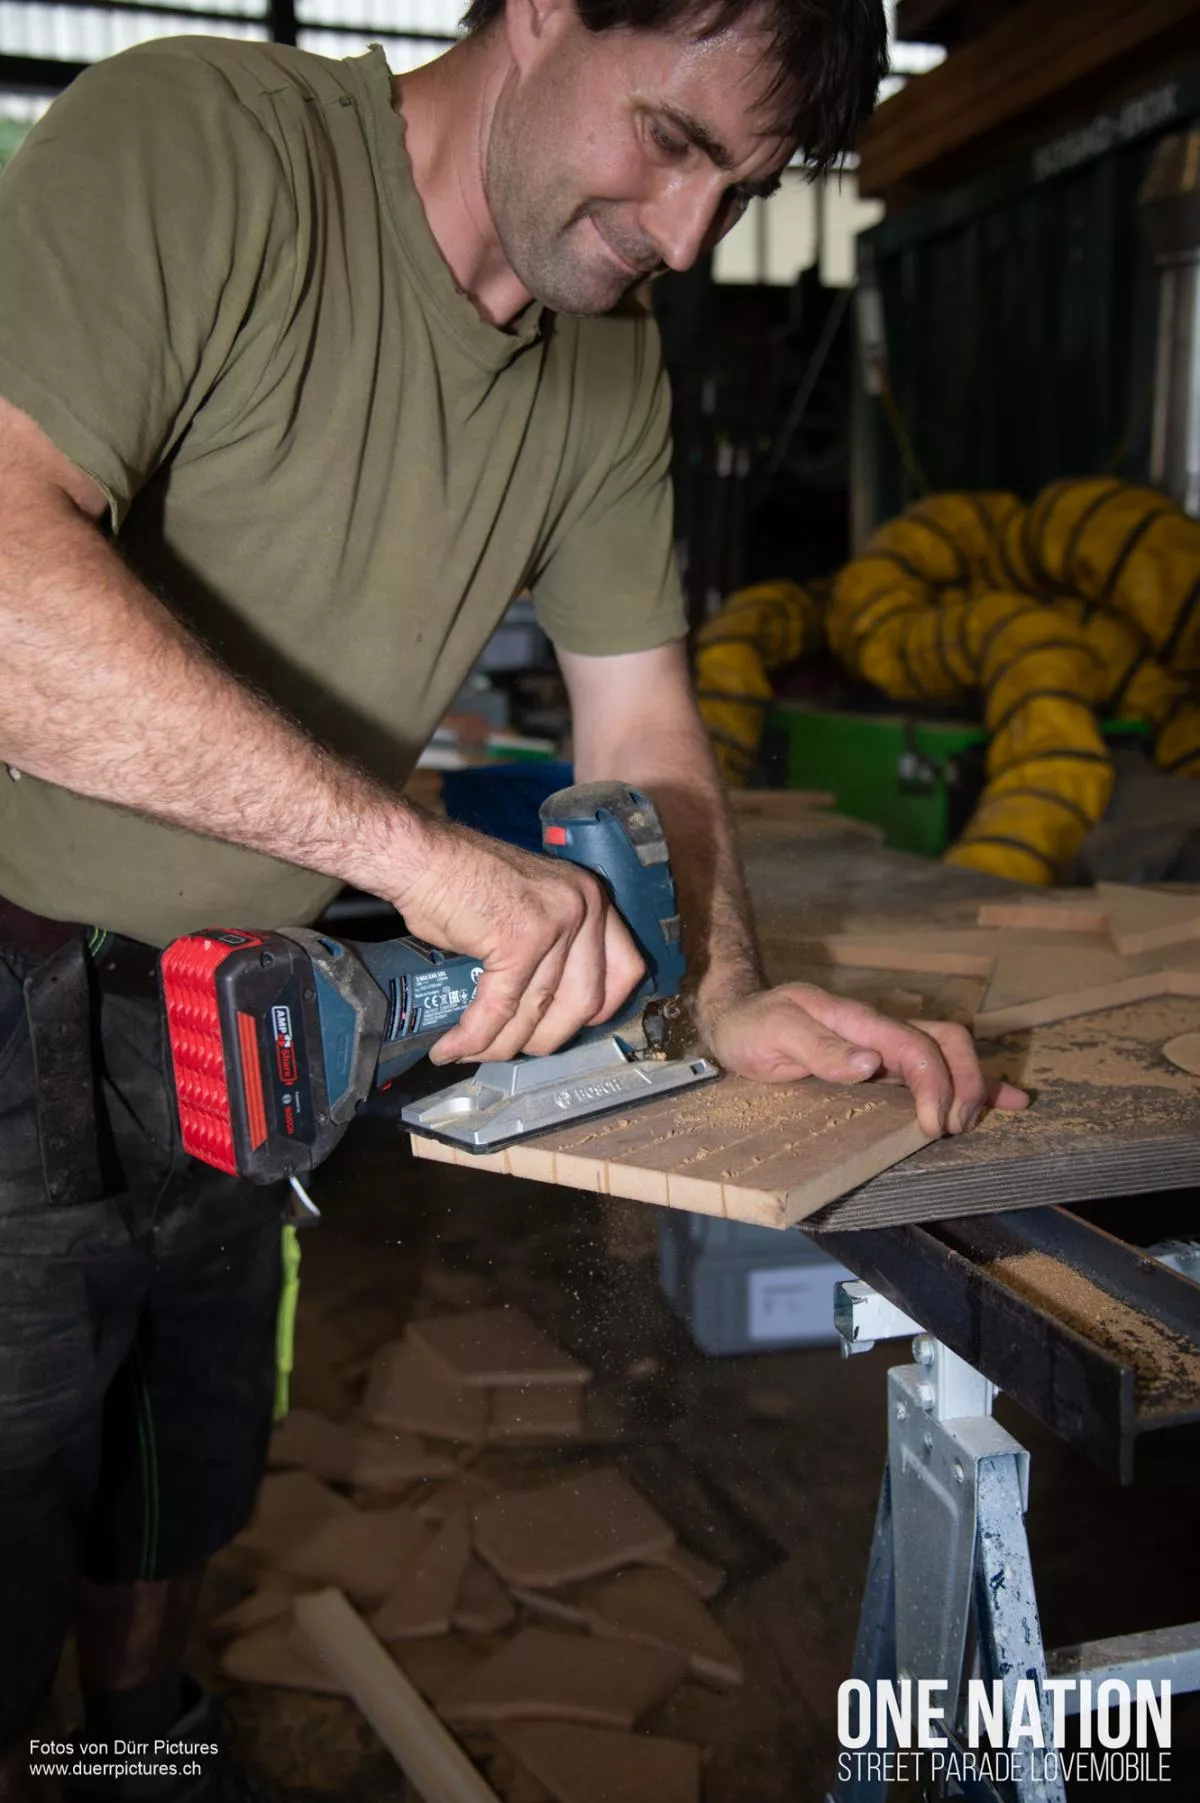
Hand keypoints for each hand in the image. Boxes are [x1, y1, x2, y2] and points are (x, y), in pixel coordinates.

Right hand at [391, 817, 645, 1063]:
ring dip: (502, 1044)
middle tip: (516, 1047)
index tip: (572, 1027)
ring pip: (538, 1011)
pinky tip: (454, 1048)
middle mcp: (583, 907)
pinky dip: (475, 1036)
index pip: (626, 968)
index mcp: (591, 898)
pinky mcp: (519, 941)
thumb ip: (553, 946)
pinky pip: (500, 1008)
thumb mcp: (530, 905)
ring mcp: (555, 924)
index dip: (602, 1010)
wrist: (421, 855)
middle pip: (584, 1002)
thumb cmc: (461, 878)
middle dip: (547, 1038)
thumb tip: (549, 1005)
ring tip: (472, 1052)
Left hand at [703, 982, 1028, 1137]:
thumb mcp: (775, 1032)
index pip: (914, 1046)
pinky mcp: (883, 1063)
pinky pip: (933, 1067)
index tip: (934, 1126)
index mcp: (857, 1022)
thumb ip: (818, 1047)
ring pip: (948, 1053)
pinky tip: (1003, 1100)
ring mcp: (883, 1046)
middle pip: (946, 1042)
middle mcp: (878, 1031)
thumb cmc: (753, 1026)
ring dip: (974, 1082)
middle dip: (964, 1083)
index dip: (934, 1084)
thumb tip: (869, 1063)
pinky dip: (971, 1082)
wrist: (736, 1017)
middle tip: (953, 1129)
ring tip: (988, 1118)